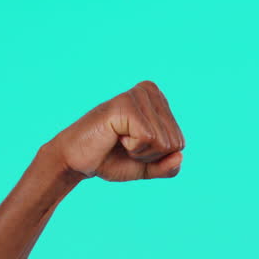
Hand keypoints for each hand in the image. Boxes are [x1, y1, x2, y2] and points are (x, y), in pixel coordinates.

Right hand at [46, 80, 184, 181]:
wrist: (78, 161)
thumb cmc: (111, 159)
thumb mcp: (147, 167)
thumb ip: (168, 166)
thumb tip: (180, 156)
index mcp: (159, 101)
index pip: (180, 143)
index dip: (157, 156)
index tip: (134, 147)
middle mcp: (150, 92)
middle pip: (174, 142)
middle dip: (150, 154)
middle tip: (125, 145)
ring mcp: (138, 95)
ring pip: (163, 142)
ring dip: (140, 151)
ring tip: (119, 140)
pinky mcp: (125, 104)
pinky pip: (148, 138)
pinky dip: (133, 148)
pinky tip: (116, 137)